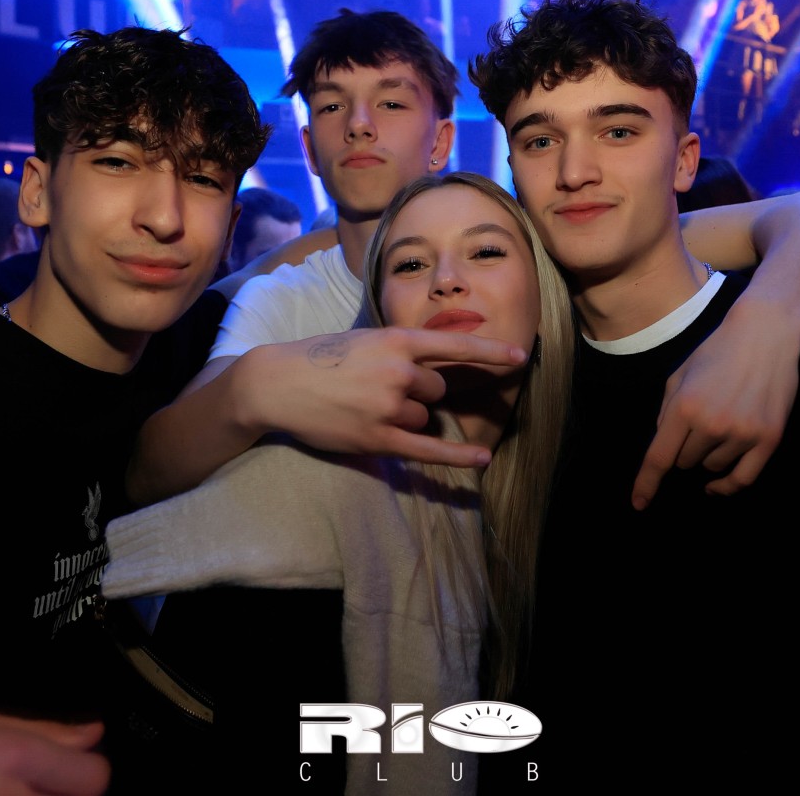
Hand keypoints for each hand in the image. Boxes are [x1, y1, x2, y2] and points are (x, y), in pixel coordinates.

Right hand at [242, 327, 526, 468]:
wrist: (278, 383)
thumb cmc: (320, 358)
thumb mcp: (364, 340)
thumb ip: (401, 350)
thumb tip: (436, 366)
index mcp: (396, 341)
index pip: (454, 345)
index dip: (490, 352)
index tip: (521, 356)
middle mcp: (398, 372)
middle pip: (438, 389)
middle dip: (421, 392)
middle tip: (380, 389)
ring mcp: (389, 406)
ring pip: (424, 416)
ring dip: (406, 415)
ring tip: (365, 407)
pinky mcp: (378, 437)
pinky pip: (427, 448)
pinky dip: (456, 455)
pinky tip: (482, 459)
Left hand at [633, 291, 799, 506]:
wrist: (767, 332)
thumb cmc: (718, 349)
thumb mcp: (680, 373)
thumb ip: (666, 410)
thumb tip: (661, 444)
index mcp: (684, 406)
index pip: (659, 457)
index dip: (646, 484)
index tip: (639, 504)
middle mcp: (712, 424)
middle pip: (684, 462)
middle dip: (683, 449)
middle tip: (697, 423)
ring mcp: (742, 433)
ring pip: (712, 467)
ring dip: (708, 455)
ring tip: (719, 424)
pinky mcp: (769, 439)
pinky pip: (743, 478)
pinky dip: (727, 486)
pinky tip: (715, 487)